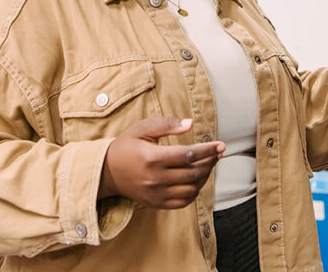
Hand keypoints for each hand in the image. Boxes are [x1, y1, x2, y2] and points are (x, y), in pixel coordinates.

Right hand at [100, 117, 224, 208]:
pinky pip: (183, 201)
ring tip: (208, 165)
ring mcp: (156, 193)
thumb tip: (190, 123)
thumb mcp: (142, 128)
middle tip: (218, 153)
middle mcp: (155, 178)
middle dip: (210, 162)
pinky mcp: (156, 203)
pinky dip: (194, 191)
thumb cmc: (127, 145)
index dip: (207, 150)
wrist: (107, 171)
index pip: (188, 155)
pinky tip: (197, 180)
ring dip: (204, 177)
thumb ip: (167, 124)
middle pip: (193, 173)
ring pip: (191, 189)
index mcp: (152, 158)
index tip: (220, 145)